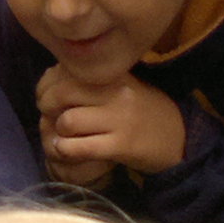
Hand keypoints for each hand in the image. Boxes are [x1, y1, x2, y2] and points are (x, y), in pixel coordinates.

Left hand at [32, 67, 183, 184]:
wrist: (179, 138)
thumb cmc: (143, 111)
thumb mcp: (121, 87)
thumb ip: (91, 81)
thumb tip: (51, 75)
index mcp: (114, 75)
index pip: (67, 71)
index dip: (46, 85)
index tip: (44, 95)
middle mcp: (117, 93)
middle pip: (63, 93)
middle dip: (47, 106)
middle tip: (49, 116)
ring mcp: (120, 119)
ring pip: (68, 121)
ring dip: (57, 132)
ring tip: (61, 136)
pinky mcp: (122, 145)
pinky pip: (81, 147)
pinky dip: (66, 150)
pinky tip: (67, 151)